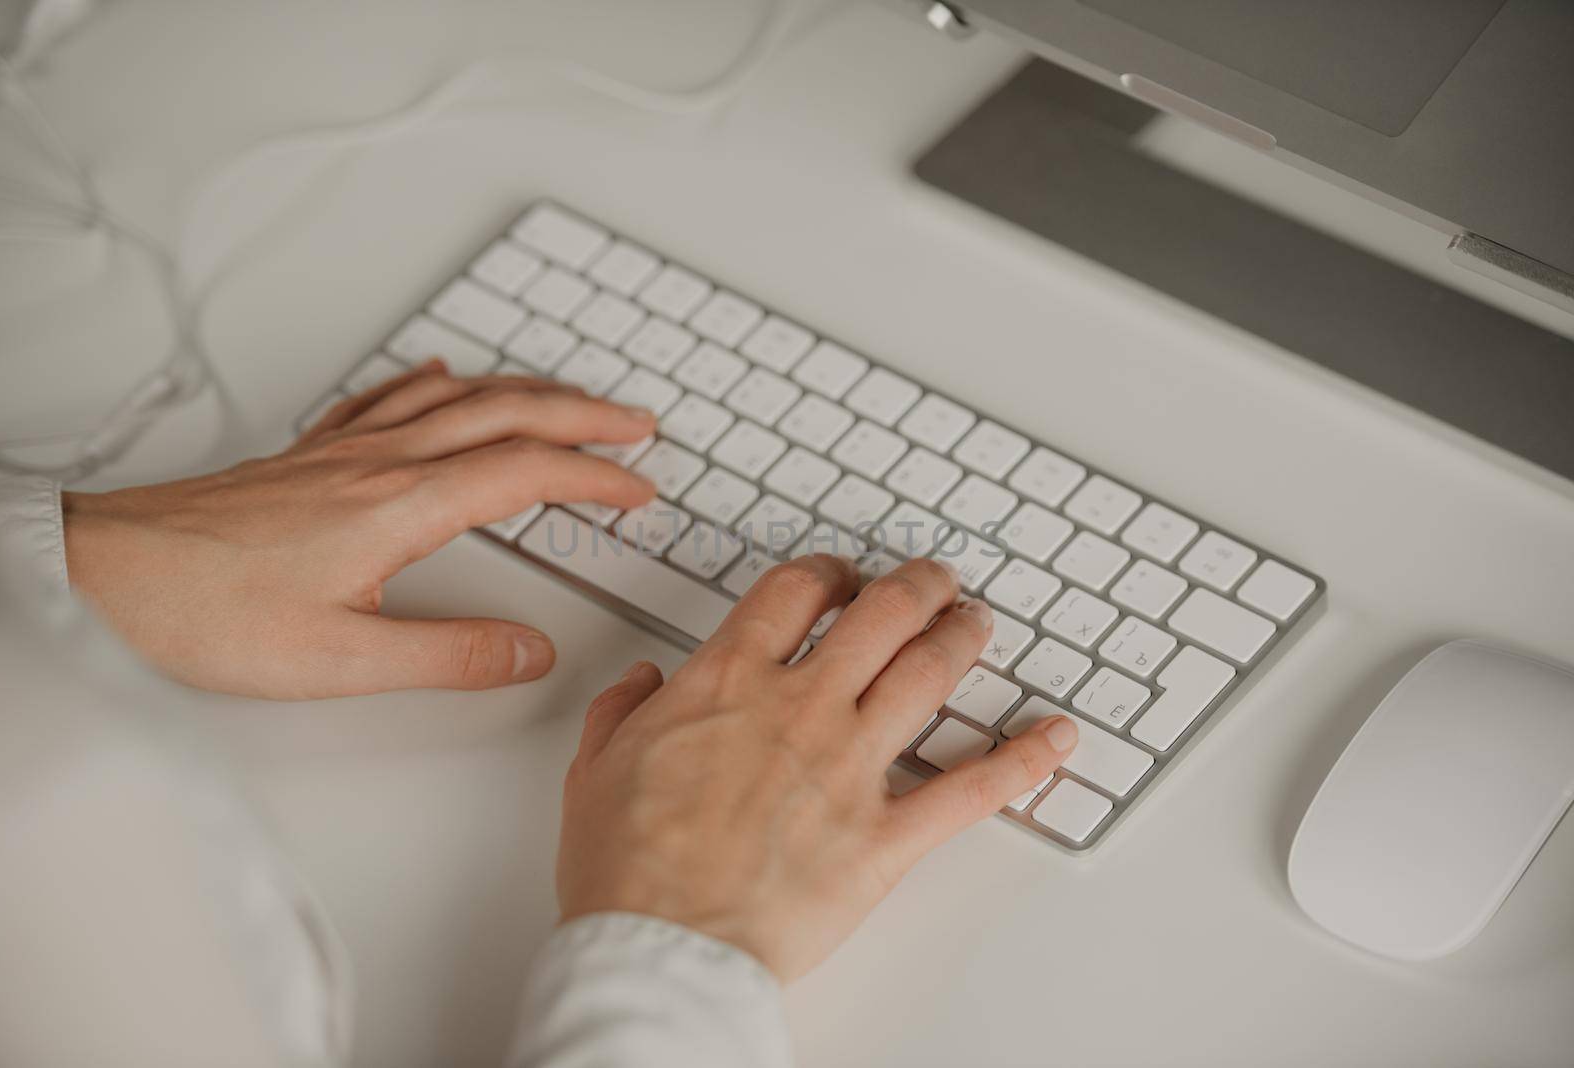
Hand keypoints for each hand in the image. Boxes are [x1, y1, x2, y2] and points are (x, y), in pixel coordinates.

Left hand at [62, 359, 656, 698]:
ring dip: (527, 393)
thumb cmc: (208, 612)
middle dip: (584, 416)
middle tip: (636, 425)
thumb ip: (447, 654)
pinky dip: (433, 382)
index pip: (527, 474)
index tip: (639, 489)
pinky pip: (388, 397)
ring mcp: (344, 451)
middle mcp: (381, 462)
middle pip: (507, 415)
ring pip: (457, 398)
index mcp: (402, 505)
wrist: (109, 572)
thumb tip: (529, 652)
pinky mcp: (309, 456)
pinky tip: (439, 374)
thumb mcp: (340, 660)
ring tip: (569, 402)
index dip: (594, 478)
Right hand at [556, 554, 1078, 981]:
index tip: (841, 578)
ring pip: (929, 675)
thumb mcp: (594, 768)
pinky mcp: (885, 836)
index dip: (829, 572)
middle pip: (881, 615)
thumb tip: (643, 682)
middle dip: (917, 586)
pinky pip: (971, 789)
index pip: (795, 592)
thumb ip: (623, 710)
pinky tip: (1056, 737)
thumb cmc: (625, 867)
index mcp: (728, 682)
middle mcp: (799, 708)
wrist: (659, 945)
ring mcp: (849, 768)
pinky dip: (1023, 760)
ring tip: (980, 622)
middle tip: (934, 581)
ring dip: (965, 638)